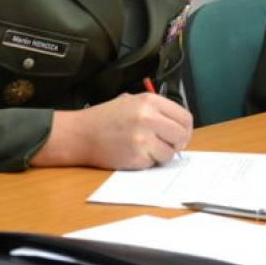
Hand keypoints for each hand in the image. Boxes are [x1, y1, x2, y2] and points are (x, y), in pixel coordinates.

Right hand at [30, 93, 192, 169]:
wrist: (81, 134)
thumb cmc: (106, 118)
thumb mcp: (131, 101)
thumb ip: (156, 110)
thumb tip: (180, 127)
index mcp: (149, 101)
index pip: (184, 117)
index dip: (184, 129)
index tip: (179, 134)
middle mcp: (148, 118)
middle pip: (181, 136)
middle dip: (176, 143)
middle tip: (166, 144)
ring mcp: (142, 138)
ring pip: (170, 153)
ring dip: (161, 154)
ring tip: (144, 148)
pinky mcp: (136, 157)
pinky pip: (153, 164)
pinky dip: (146, 162)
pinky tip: (132, 153)